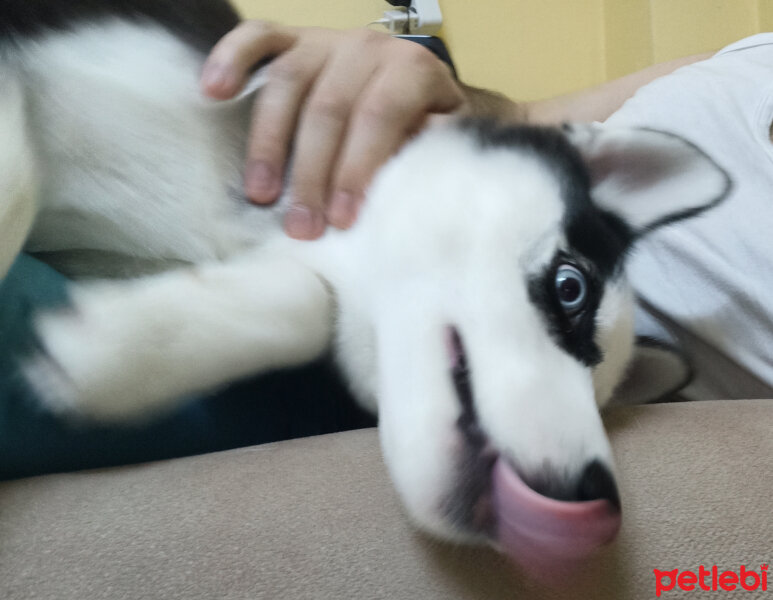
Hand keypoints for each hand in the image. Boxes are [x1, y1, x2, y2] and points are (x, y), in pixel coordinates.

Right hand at [201, 21, 464, 238]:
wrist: (416, 86)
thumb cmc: (425, 123)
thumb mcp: (443, 140)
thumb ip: (430, 152)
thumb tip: (411, 176)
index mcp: (411, 69)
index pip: (379, 117)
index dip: (357, 169)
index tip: (341, 219)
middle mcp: (367, 47)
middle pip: (329, 108)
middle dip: (312, 174)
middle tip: (301, 226)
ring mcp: (325, 40)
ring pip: (288, 83)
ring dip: (269, 143)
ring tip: (260, 194)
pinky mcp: (291, 38)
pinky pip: (257, 38)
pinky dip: (231, 59)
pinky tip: (213, 91)